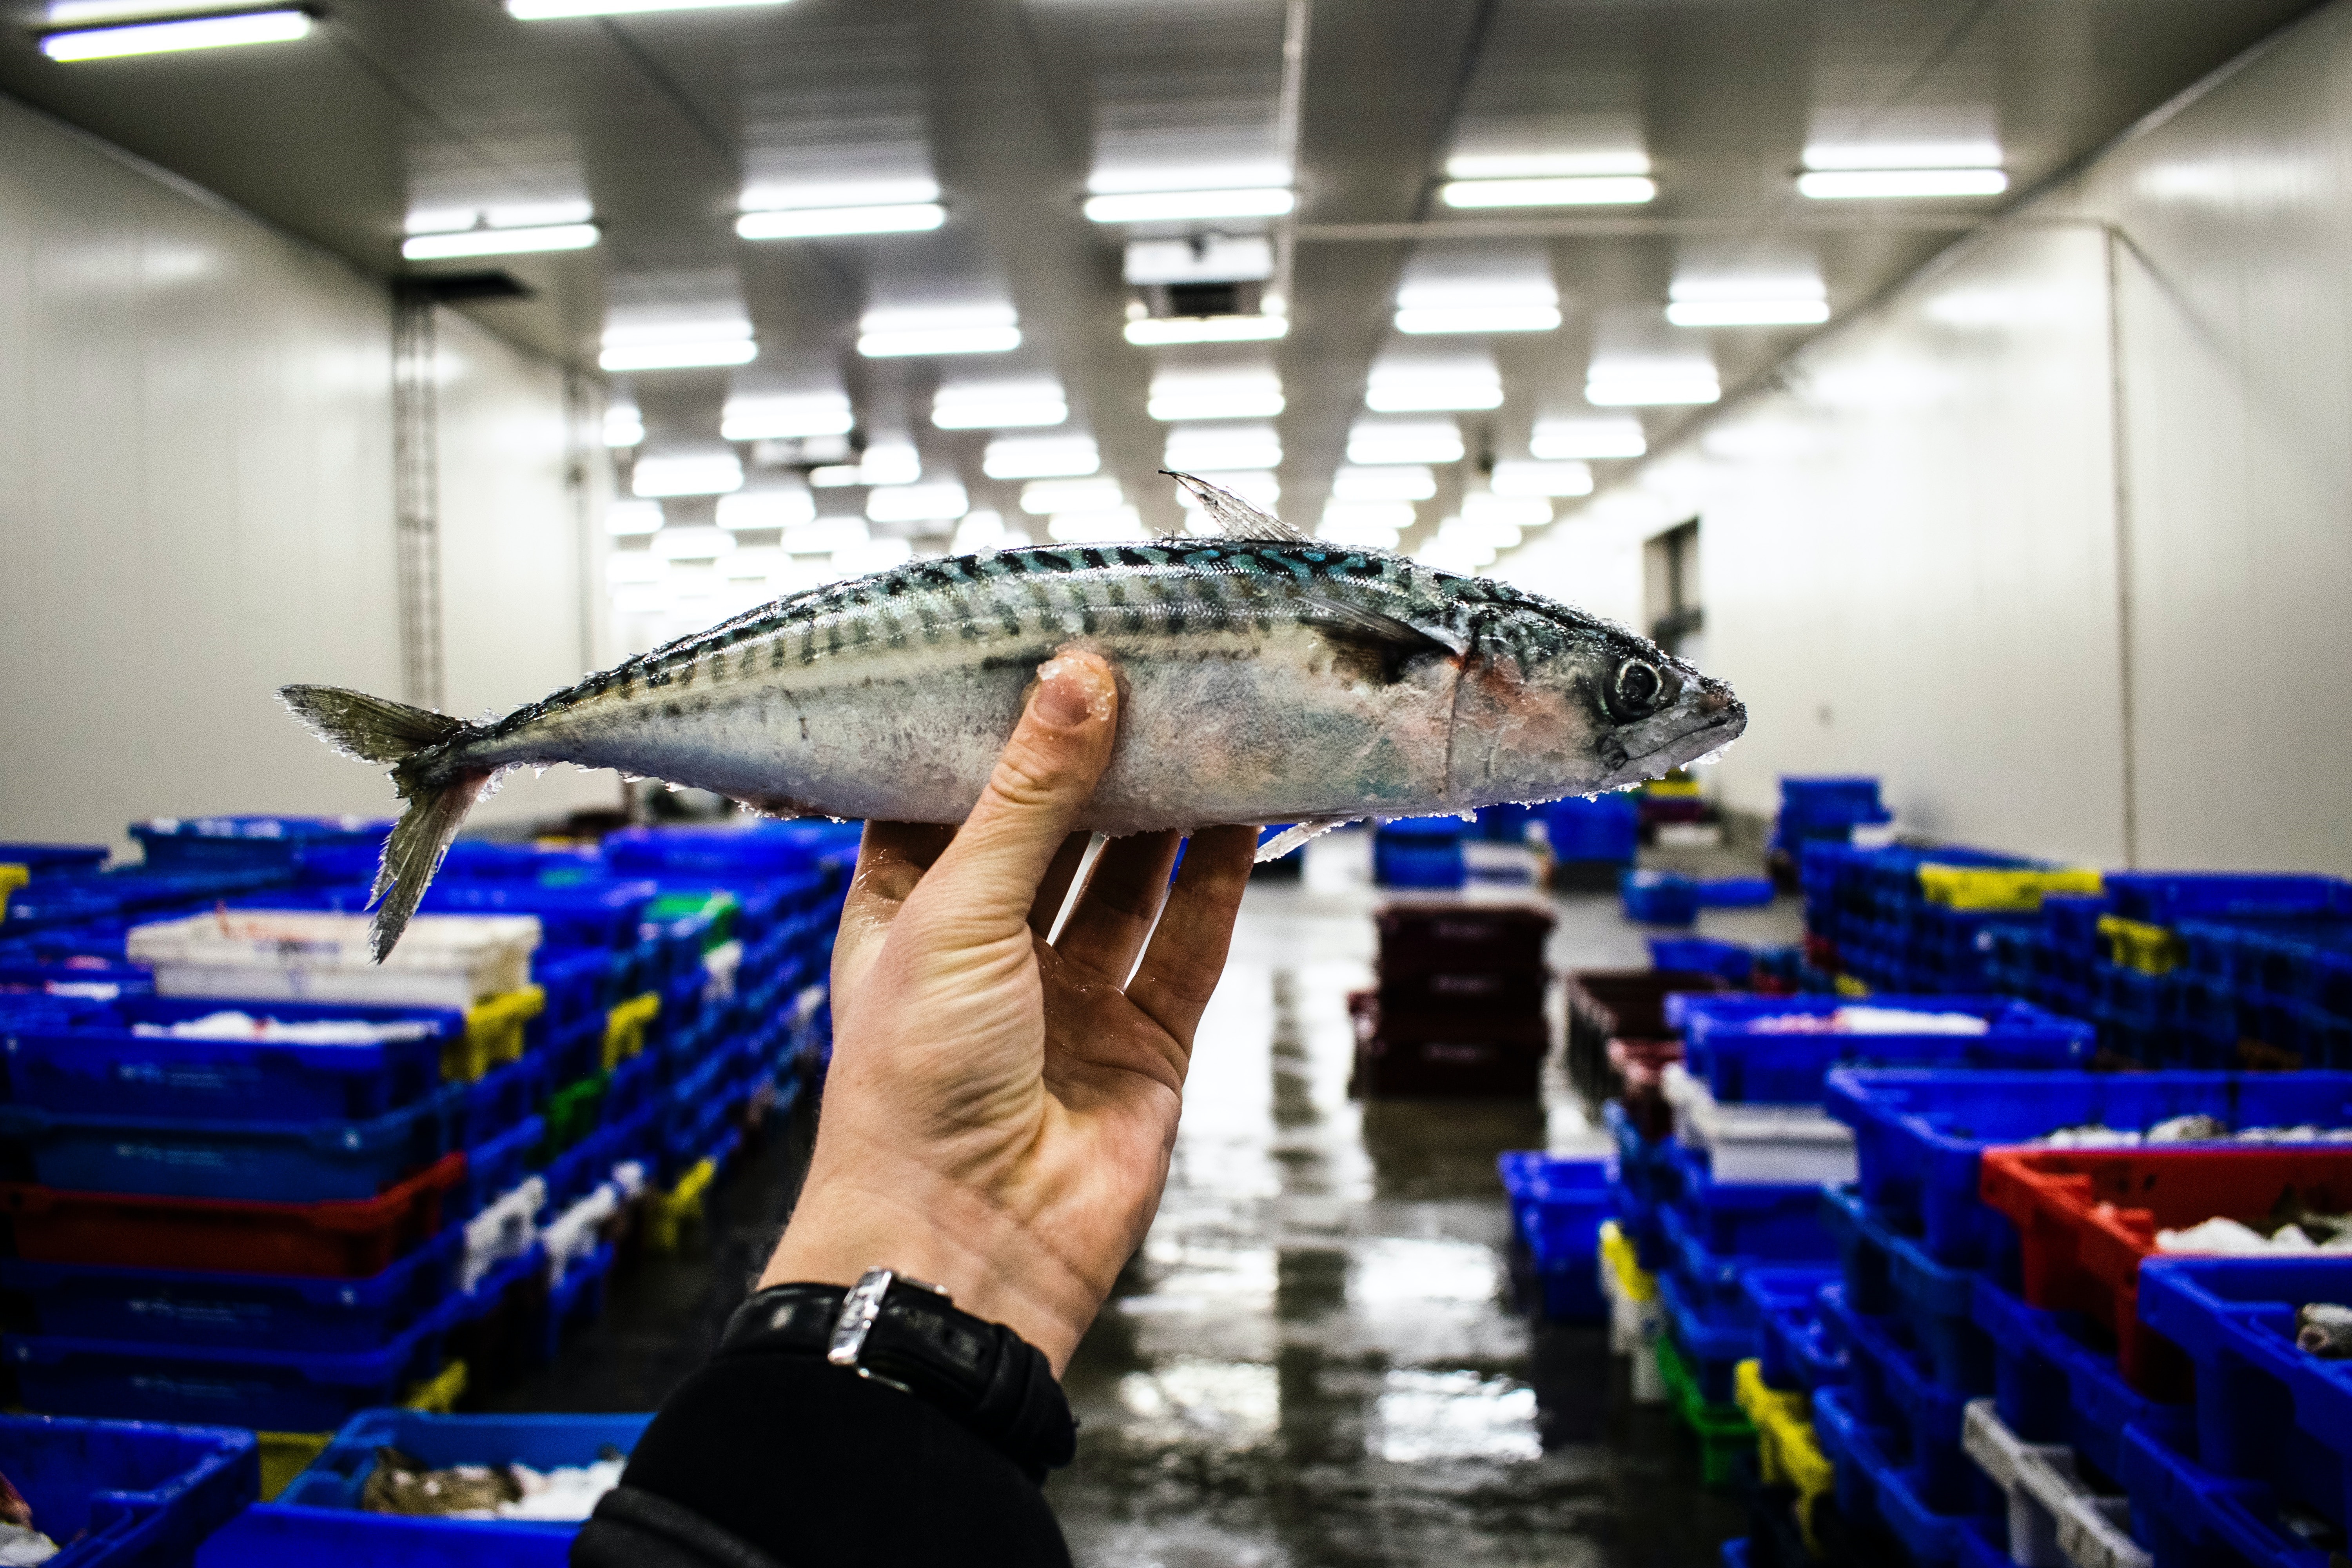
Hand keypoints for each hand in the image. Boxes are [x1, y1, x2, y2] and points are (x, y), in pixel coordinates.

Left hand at [759, 650, 1258, 1371]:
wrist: (964, 1247)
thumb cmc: (913, 1084)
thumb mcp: (954, 912)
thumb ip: (1026, 796)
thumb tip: (1075, 679)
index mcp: (907, 917)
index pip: (950, 802)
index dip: (995, 734)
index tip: (1043, 653)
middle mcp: (987, 952)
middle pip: (1052, 834)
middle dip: (1095, 763)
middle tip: (1144, 673)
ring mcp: (1069, 999)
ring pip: (1128, 883)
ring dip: (1162, 812)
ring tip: (1202, 721)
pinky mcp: (1143, 1043)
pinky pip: (1188, 945)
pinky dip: (1217, 881)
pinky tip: (1240, 811)